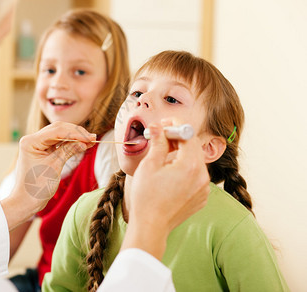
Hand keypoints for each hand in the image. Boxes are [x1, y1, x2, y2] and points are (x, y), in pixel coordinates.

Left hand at [1, 121, 95, 229]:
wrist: (26, 201)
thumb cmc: (36, 187)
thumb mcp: (55, 166)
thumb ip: (69, 151)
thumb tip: (85, 142)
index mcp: (31, 141)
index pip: (56, 131)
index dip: (75, 133)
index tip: (90, 138)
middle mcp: (32, 139)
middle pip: (58, 129)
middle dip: (76, 133)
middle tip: (92, 138)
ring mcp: (37, 144)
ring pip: (59, 134)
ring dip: (74, 137)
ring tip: (90, 141)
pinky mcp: (42, 150)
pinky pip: (58, 143)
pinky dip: (70, 143)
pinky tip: (81, 144)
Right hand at [122, 122, 209, 258]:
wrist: (151, 226)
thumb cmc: (146, 197)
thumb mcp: (149, 166)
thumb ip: (158, 143)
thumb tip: (158, 127)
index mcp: (190, 166)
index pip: (188, 135)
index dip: (175, 127)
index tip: (164, 125)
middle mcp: (202, 176)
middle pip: (193, 148)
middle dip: (178, 139)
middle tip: (161, 137)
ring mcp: (204, 189)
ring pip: (194, 162)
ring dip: (180, 155)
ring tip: (162, 158)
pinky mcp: (201, 197)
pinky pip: (196, 176)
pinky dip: (184, 170)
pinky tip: (169, 174)